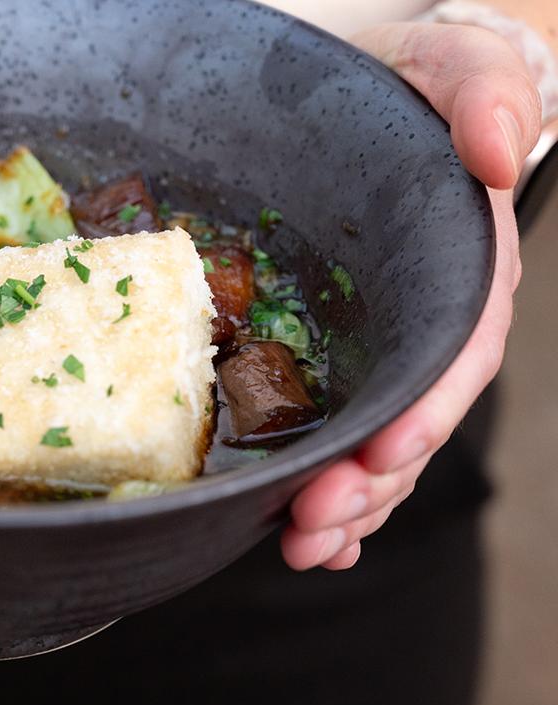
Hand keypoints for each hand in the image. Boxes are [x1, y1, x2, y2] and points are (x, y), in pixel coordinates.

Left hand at [281, 23, 542, 569]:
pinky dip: (330, 491)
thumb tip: (499, 151)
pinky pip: (342, 434)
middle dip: (370, 481)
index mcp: (462, 267)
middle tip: (314, 523)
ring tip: (301, 544)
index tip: (384, 454)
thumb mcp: (452, 65)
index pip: (457, 349)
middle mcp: (427, 319)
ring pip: (377, 442)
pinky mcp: (339, 359)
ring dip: (345, 504)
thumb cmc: (404, 86)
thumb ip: (486, 89)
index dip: (426, 409)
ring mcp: (381, 347)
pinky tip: (300, 537)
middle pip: (410, 416)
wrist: (357, 98)